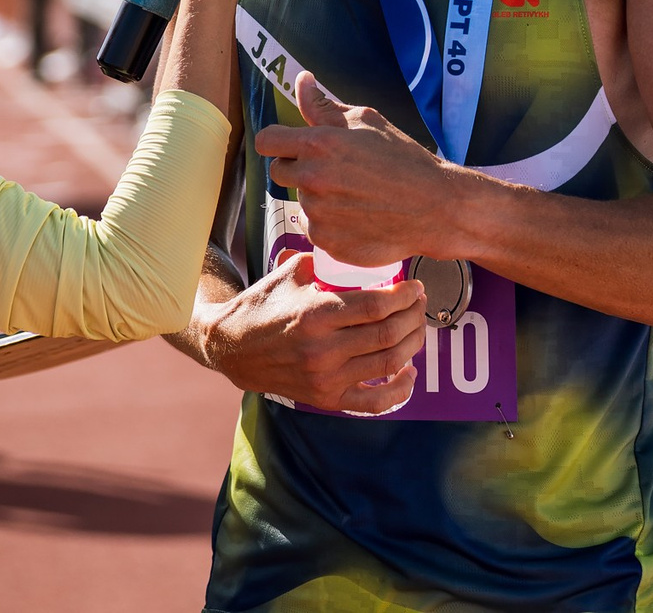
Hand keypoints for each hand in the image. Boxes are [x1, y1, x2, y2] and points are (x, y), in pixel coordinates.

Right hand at [194, 251, 425, 414]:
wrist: (232, 346)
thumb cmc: (263, 304)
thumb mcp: (289, 273)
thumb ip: (324, 261)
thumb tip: (357, 250)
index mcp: (315, 314)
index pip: (376, 306)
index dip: (404, 297)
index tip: (415, 287)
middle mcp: (323, 349)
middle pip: (388, 334)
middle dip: (414, 316)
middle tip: (419, 304)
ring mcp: (326, 377)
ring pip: (388, 363)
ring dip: (413, 344)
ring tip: (417, 329)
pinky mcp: (326, 398)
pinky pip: (374, 402)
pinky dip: (399, 389)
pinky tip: (409, 372)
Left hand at [256, 74, 469, 266]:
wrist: (436, 208)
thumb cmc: (404, 159)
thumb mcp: (367, 122)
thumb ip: (324, 105)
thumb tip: (301, 80)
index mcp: (318, 145)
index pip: (266, 141)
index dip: (276, 142)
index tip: (288, 146)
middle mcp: (312, 179)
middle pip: (279, 172)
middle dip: (298, 168)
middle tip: (333, 170)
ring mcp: (319, 214)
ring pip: (302, 201)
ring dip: (319, 197)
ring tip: (355, 194)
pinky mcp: (327, 241)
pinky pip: (316, 229)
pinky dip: (331, 224)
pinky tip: (358, 216)